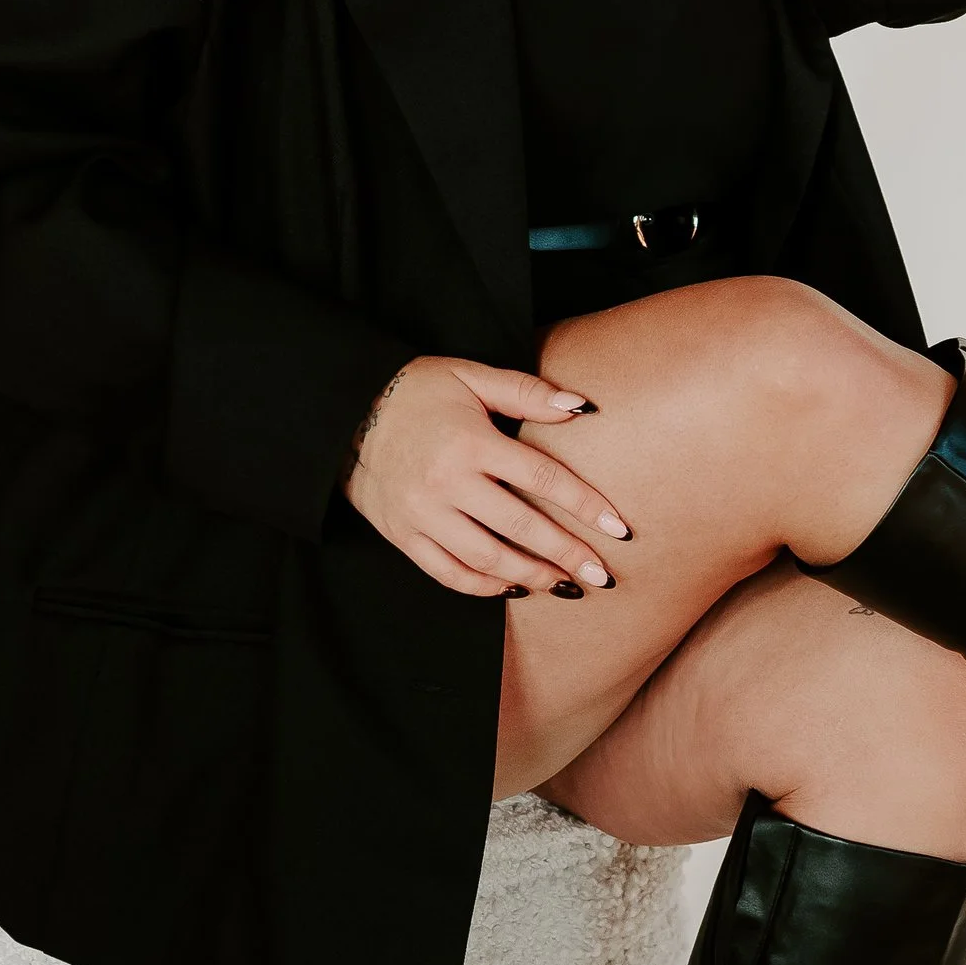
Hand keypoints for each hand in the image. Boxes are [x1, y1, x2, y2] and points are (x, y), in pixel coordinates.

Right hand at [341, 357, 631, 599]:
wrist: (347, 413)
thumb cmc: (418, 392)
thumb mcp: (470, 377)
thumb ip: (526, 393)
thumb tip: (580, 407)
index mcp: (470, 442)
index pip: (543, 478)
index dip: (585, 505)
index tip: (618, 528)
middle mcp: (447, 482)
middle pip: (520, 526)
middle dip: (567, 554)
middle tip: (602, 574)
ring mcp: (423, 514)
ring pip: (487, 557)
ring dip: (530, 575)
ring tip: (564, 584)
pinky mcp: (404, 536)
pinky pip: (448, 573)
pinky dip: (483, 586)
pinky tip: (512, 587)